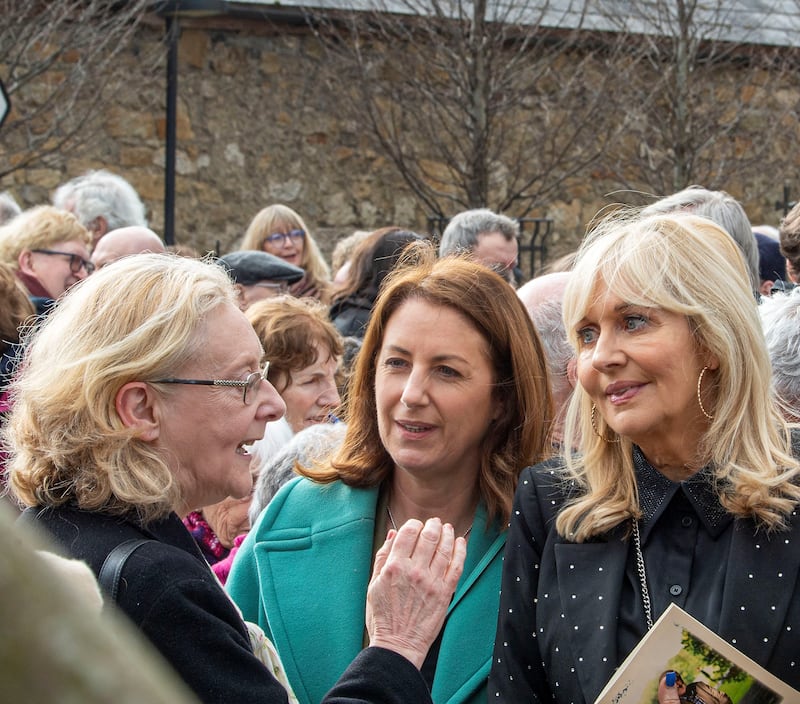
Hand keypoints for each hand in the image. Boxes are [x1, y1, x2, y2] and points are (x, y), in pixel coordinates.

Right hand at [365, 517, 465, 668]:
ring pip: (444, 548)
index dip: (414, 524)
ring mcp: (431, 582)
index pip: (408, 533)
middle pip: (428, 537)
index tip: (416, 525)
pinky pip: (456, 566)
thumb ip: (383, 557)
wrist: (398, 646)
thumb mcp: (373, 584)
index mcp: (394, 567)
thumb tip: (393, 534)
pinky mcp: (445, 593)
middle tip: (435, 523)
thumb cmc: (382, 617)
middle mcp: (414, 571)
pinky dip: (460, 551)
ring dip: (447, 534)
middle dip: (432, 525)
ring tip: (447, 528)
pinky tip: (460, 542)